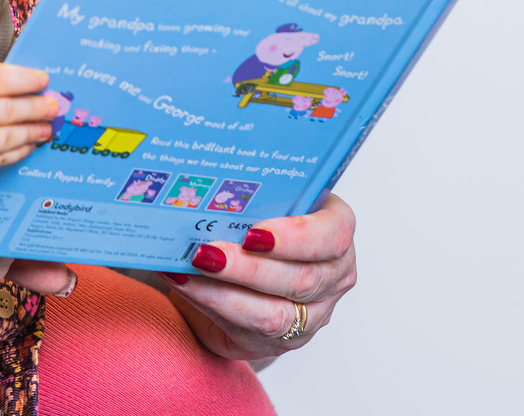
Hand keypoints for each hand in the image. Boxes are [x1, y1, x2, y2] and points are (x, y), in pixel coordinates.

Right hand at [0, 53, 57, 184]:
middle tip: (56, 105)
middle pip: (9, 112)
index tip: (45, 79)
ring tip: (48, 127)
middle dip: (39, 108)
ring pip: (7, 140)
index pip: (1, 81)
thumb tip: (19, 77)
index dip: (28, 81)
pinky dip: (16, 153)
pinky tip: (27, 144)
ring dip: (33, 133)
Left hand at [160, 194, 357, 360]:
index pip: (333, 235)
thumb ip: (256, 195)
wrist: (248, 265)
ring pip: (275, 313)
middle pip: (301, 278)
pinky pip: (249, 328)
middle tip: (206, 252)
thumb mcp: (267, 199)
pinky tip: (185, 283)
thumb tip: (211, 183)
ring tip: (190, 268)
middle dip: (248, 268)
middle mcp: (334, 273)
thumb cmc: (260, 221)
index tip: (253, 233)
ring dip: (224, 290)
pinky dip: (213, 303)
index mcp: (337, 226)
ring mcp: (314, 312)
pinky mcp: (283, 339)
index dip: (295, 237)